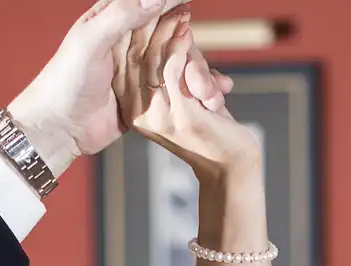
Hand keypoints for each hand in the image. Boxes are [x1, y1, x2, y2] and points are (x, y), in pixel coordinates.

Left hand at [7, 0, 217, 173]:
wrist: (55, 129)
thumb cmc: (64, 81)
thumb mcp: (90, 41)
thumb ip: (122, 16)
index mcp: (110, 21)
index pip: (146, 4)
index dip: (169, 3)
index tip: (188, 6)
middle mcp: (124, 43)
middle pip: (166, 32)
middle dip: (186, 41)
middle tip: (195, 53)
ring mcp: (133, 71)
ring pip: (172, 60)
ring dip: (193, 68)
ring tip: (210, 84)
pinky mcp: (139, 96)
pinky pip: (169, 88)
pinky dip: (189, 90)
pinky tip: (208, 94)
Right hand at [114, 10, 256, 176]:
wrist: (229, 164)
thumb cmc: (209, 126)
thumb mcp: (183, 93)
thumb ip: (173, 70)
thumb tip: (177, 32)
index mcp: (131, 109)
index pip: (122, 61)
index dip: (131, 31)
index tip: (143, 8)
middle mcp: (138, 114)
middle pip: (132, 57)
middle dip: (147, 25)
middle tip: (163, 3)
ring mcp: (158, 117)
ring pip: (152, 61)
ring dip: (167, 31)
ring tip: (180, 12)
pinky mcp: (181, 117)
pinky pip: (173, 72)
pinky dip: (181, 47)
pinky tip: (187, 32)